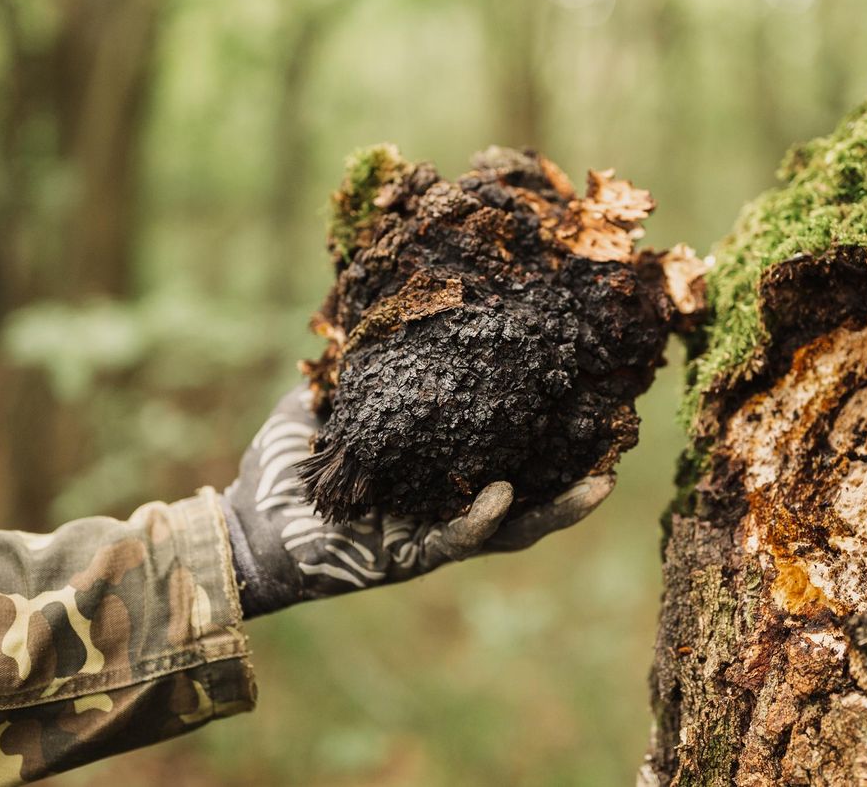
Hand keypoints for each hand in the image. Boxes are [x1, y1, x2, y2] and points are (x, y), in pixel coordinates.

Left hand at [221, 386, 614, 616]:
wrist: (248, 525)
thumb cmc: (290, 466)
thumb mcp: (333, 404)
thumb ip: (361, 367)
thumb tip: (380, 309)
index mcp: (440, 468)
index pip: (505, 450)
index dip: (547, 431)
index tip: (585, 393)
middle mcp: (449, 502)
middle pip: (529, 493)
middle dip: (576, 475)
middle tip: (618, 446)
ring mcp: (436, 533)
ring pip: (513, 527)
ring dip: (559, 509)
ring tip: (600, 481)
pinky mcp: (412, 557)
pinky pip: (458, 540)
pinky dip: (483, 518)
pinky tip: (504, 492)